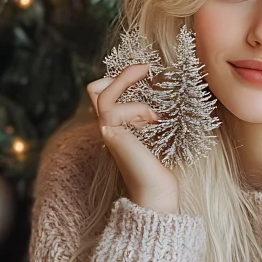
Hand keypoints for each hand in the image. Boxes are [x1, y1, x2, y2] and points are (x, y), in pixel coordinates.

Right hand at [87, 63, 180, 213]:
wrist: (158, 192)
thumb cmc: (161, 164)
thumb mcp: (159, 130)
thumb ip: (153, 113)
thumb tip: (166, 87)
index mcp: (118, 123)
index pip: (105, 92)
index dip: (123, 77)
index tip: (150, 73)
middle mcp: (108, 125)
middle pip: (95, 88)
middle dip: (121, 74)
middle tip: (147, 69)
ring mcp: (107, 131)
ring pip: (101, 94)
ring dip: (129, 90)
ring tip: (155, 110)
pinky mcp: (111, 136)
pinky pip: (113, 109)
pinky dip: (137, 109)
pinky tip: (155, 121)